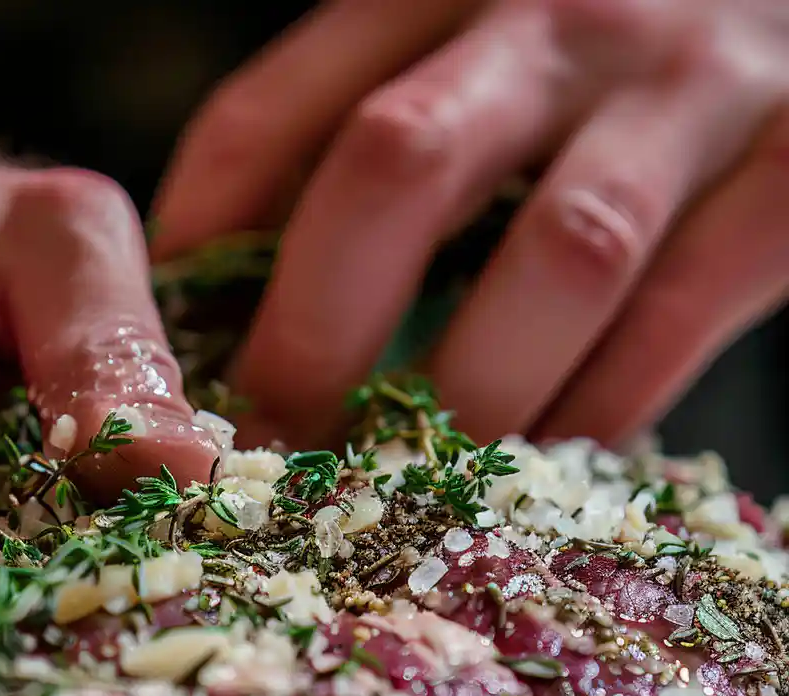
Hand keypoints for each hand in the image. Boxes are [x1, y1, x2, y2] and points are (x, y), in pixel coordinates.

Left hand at [153, 0, 788, 450]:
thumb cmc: (608, 59)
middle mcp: (563, 21)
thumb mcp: (467, 59)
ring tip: (407, 479)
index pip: (279, 111)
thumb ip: (353, 135)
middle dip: (320, 330)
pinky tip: (538, 458)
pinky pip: (674, 321)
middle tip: (276, 443)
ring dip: (467, 392)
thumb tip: (221, 272)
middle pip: (400, 167)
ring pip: (559, 257)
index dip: (204, 241)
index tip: (177, 354)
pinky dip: (595, 408)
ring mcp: (688, 93)